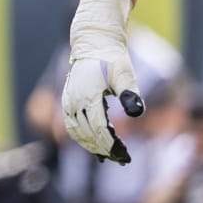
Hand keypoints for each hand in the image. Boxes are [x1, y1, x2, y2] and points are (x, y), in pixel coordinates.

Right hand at [62, 0, 145, 163]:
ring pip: (76, 132)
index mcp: (88, 95)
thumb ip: (130, 93)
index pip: (99, 129)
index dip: (112, 145)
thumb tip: (136, 112)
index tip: (125, 155)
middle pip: (87, 134)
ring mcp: (68, 101)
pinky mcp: (67, 101)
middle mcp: (74, 100)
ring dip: (91, 146)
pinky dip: (81, 138)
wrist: (93, 43)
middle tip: (122, 159)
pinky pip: (71, 126)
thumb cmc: (112, 58)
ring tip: (109, 155)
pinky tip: (95, 144)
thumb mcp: (125, 73)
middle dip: (104, 149)